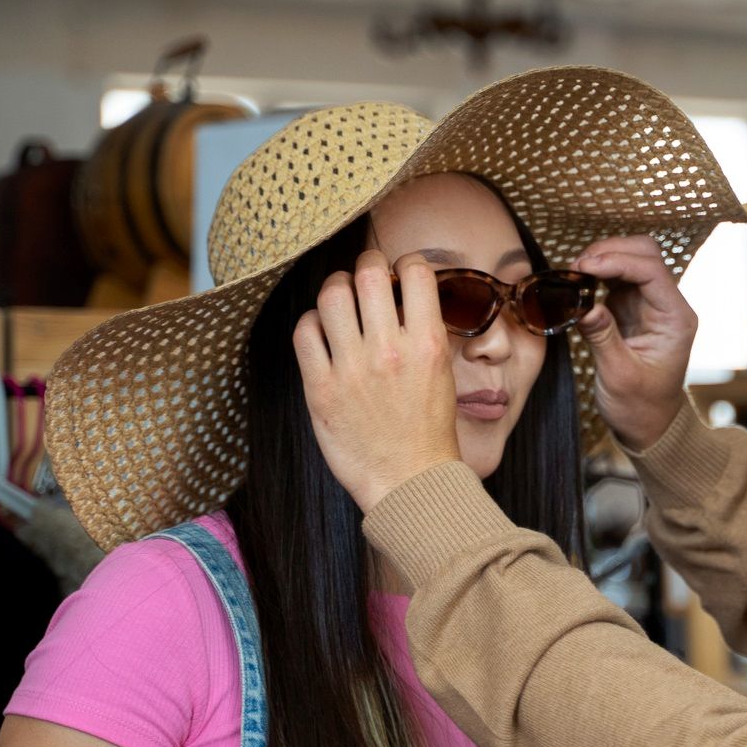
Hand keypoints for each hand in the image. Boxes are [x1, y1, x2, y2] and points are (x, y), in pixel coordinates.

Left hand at [293, 250, 461, 510]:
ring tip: (341, 295)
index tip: (401, 272)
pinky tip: (322, 329)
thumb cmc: (429, 433)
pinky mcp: (320, 389)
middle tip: (367, 272)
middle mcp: (389, 350)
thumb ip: (424, 332)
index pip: (416, 272)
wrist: (410, 484)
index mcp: (427, 345)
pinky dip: (312, 321)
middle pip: (369, 273)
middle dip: (368, 263)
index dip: (406, 263)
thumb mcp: (442, 374)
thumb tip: (403, 296)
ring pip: (332, 295)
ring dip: (336, 286)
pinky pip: (305, 331)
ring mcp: (352, 369)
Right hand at [574, 235, 696, 451]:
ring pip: (630, 260)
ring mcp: (649, 303)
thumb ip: (603, 338)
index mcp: (676, 318)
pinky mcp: (631, 308)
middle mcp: (667, 305)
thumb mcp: (619, 375)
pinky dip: (595, 272)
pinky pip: (615, 277)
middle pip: (645, 254)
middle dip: (610, 251)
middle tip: (575, 266)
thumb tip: (585, 306)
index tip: (584, 266)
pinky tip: (577, 281)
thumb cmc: (640, 406)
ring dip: (602, 258)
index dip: (617, 261)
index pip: (651, 271)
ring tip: (572, 272)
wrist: (648, 424)